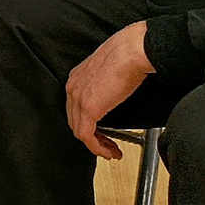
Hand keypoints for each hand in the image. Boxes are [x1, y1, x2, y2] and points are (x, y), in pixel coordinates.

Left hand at [65, 22, 154, 160]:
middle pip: (75, 121)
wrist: (132, 51)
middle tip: (109, 147)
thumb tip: (115, 98)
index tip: (104, 134)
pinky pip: (86, 136)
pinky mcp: (88, 108)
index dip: (90, 125)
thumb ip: (107, 87)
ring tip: (112, 152)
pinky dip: (97, 148)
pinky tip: (109, 152)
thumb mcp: (111, 74)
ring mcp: (78, 97)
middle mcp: (72, 87)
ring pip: (79, 131)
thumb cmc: (128, 56)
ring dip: (97, 146)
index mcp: (77, 78)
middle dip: (93, 138)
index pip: (76, 108)